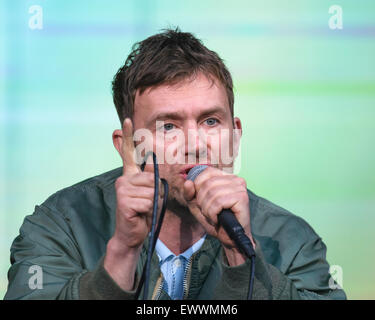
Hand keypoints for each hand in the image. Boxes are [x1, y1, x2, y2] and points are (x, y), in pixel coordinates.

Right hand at [104, 118, 161, 289]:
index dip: (128, 136)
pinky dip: (149, 211)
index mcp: (130, 176)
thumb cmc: (143, 213)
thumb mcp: (152, 195)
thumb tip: (151, 168)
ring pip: (152, 192)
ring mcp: (122, 189)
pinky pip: (149, 202)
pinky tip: (139, 215)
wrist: (132, 234)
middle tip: (146, 204)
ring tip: (143, 210)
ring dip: (153, 204)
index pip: (128, 153)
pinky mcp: (124, 201)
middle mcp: (123, 179)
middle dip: (156, 194)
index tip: (128, 120)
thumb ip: (153, 182)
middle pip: (153, 179)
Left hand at [183, 167, 254, 264]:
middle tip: (208, 212)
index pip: (206, 172)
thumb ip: (189, 194)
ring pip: (212, 193)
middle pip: (207, 183)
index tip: (202, 201)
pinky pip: (218, 202)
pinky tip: (218, 219)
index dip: (198, 187)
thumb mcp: (197, 205)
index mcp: (226, 177)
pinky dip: (213, 213)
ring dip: (207, 209)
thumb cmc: (216, 220)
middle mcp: (235, 179)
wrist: (229, 238)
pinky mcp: (242, 198)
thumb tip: (187, 182)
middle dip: (202, 201)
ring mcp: (240, 187)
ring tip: (213, 216)